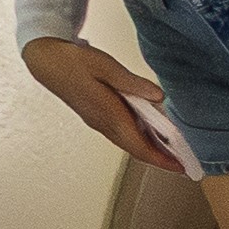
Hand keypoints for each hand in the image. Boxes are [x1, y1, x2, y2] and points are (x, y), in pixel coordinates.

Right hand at [23, 35, 191, 173]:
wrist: (45, 61)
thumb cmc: (73, 61)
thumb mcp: (106, 67)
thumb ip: (133, 83)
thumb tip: (159, 97)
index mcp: (108, 114)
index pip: (139, 145)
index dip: (161, 159)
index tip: (179, 166)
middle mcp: (103, 123)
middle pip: (136, 149)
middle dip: (160, 160)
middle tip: (182, 164)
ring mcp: (98, 122)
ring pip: (128, 143)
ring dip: (150, 150)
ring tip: (171, 152)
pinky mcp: (96, 117)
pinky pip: (121, 134)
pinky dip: (139, 139)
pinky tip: (150, 132)